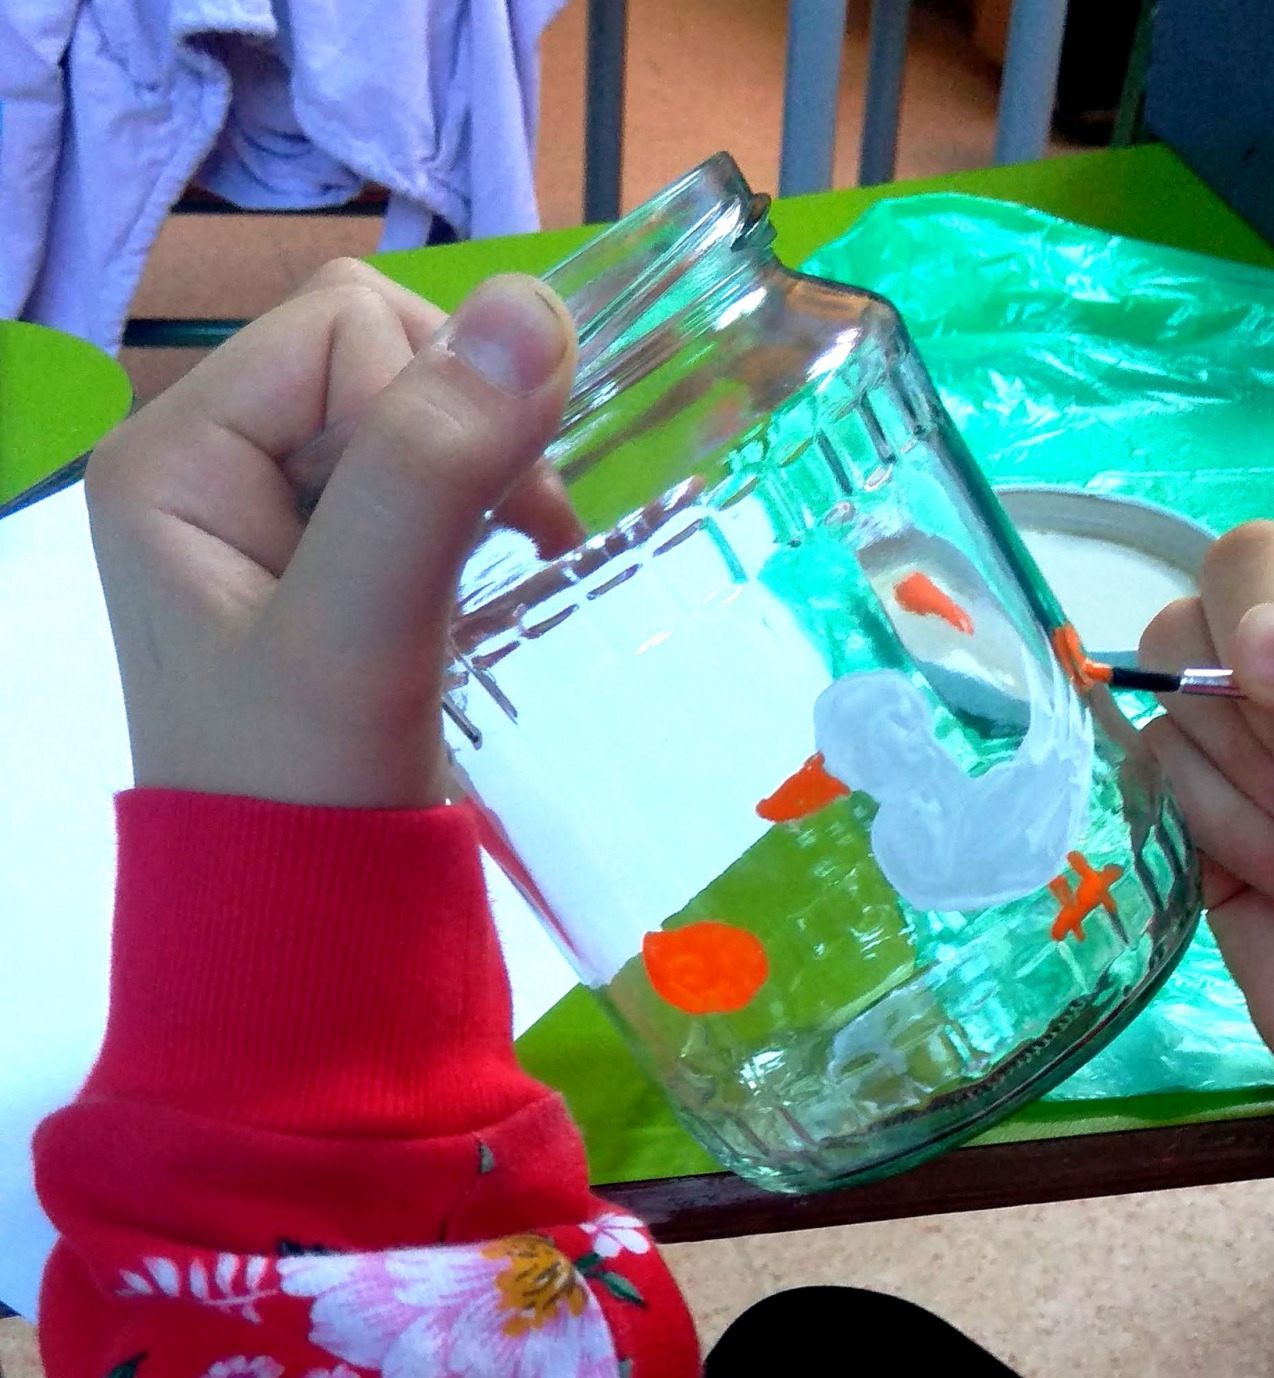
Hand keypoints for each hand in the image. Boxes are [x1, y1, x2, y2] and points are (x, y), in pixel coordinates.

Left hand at [88, 260, 577, 808]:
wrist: (310, 918)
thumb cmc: (310, 785)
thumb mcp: (360, 629)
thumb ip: (429, 470)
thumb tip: (532, 305)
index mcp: (176, 454)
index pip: (343, 326)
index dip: (434, 402)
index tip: (478, 517)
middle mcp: (212, 459)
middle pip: (378, 348)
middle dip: (468, 423)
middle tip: (512, 528)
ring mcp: (270, 506)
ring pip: (415, 400)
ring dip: (488, 459)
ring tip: (521, 545)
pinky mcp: (329, 550)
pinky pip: (425, 461)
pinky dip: (487, 491)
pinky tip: (518, 548)